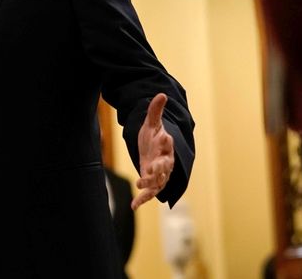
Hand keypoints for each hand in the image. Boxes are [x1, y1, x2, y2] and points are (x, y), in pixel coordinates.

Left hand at [132, 93, 174, 209]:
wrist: (153, 148)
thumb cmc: (153, 136)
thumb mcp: (152, 123)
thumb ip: (155, 111)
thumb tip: (161, 94)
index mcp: (166, 145)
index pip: (168, 143)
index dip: (166, 141)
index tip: (164, 136)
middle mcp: (165, 161)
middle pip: (165, 166)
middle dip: (159, 168)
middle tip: (152, 169)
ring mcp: (160, 174)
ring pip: (158, 181)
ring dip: (150, 185)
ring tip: (140, 185)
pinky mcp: (152, 183)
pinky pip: (150, 193)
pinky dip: (142, 200)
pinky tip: (133, 206)